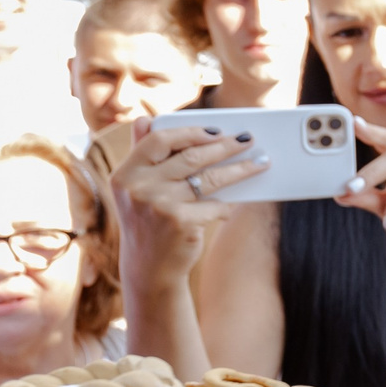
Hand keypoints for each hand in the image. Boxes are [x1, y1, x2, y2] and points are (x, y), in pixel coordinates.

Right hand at [111, 117, 262, 288]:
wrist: (149, 267)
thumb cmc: (147, 221)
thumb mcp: (135, 189)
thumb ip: (141, 155)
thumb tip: (147, 118)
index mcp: (125, 174)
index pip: (159, 140)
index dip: (189, 133)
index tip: (216, 131)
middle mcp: (139, 188)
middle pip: (191, 157)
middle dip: (225, 146)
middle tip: (247, 139)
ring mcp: (159, 206)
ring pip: (210, 179)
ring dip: (240, 169)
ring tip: (260, 162)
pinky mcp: (180, 223)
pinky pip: (215, 205)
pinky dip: (226, 205)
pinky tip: (233, 204)